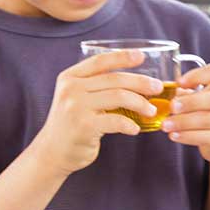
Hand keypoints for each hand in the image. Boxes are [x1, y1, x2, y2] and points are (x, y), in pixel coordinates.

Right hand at [30, 49, 161, 175]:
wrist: (52, 153)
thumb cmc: (71, 124)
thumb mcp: (75, 98)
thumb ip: (94, 86)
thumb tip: (134, 80)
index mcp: (70, 78)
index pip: (100, 61)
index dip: (122, 56)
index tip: (142, 56)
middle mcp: (71, 89)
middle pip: (115, 79)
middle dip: (141, 82)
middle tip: (158, 88)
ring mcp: (76, 107)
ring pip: (119, 97)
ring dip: (140, 103)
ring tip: (152, 111)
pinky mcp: (84, 126)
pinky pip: (116, 121)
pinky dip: (130, 124)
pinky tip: (136, 129)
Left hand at [167, 61, 209, 166]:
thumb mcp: (204, 98)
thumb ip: (189, 93)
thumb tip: (169, 92)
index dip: (196, 75)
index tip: (178, 82)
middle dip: (189, 103)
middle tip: (171, 107)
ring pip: (209, 120)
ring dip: (184, 122)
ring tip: (166, 125)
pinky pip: (207, 138)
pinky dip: (188, 137)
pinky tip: (175, 135)